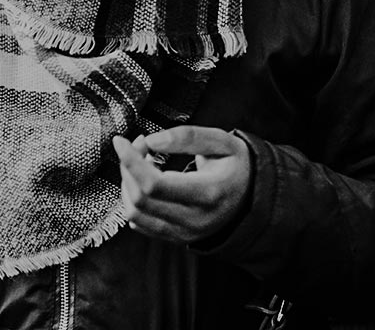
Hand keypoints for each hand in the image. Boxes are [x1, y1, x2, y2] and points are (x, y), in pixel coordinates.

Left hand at [112, 127, 253, 245]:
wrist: (253, 197)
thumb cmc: (237, 166)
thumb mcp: (223, 142)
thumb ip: (188, 137)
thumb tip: (152, 140)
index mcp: (208, 193)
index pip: (154, 185)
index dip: (131, 162)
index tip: (121, 141)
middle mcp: (194, 219)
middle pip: (140, 200)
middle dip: (128, 169)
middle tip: (138, 145)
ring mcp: (184, 233)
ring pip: (135, 215)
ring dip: (127, 185)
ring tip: (141, 163)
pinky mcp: (176, 238)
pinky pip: (140, 224)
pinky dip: (133, 201)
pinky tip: (144, 181)